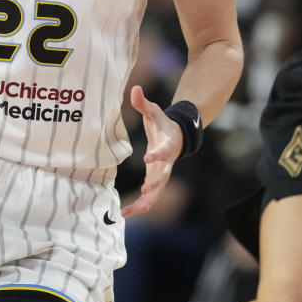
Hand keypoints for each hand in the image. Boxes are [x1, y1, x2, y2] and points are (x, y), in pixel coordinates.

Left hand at [121, 85, 183, 217]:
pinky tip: (125, 214)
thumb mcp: (153, 111)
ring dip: (145, 202)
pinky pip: (149, 198)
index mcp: (166, 145)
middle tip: (145, 191)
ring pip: (157, 193)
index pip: (163, 151)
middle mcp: (166, 163)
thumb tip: (135, 88)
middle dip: (155, 185)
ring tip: (132, 211)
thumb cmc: (162, 123)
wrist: (176, 136)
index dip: (157, 154)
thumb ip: (143, 103)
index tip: (147, 157)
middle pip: (163, 176)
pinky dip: (139, 206)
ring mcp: (162, 174)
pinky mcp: (155, 182)